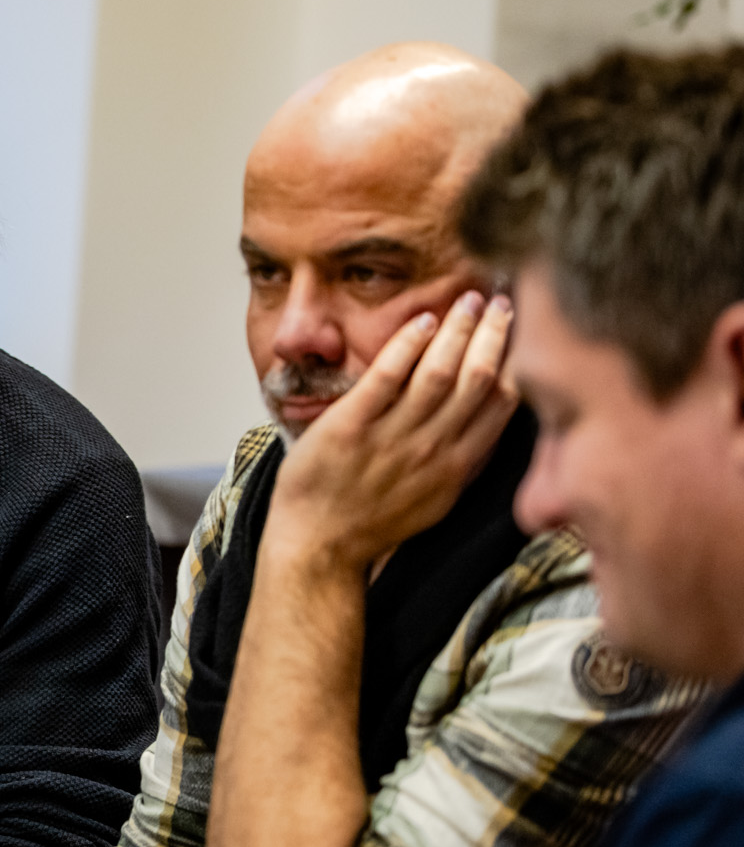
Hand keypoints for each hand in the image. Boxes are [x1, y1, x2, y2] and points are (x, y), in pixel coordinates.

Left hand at [266, 291, 518, 574]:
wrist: (318, 547)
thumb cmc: (371, 523)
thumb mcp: (434, 499)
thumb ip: (462, 461)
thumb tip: (490, 425)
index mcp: (456, 466)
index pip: (502, 405)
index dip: (519, 362)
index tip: (528, 330)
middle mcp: (432, 449)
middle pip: (477, 380)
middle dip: (495, 336)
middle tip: (506, 299)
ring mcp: (391, 437)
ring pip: (438, 374)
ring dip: (458, 332)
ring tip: (469, 300)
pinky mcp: (350, 427)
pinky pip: (385, 378)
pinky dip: (407, 346)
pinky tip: (422, 320)